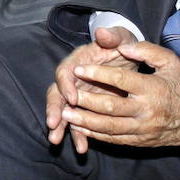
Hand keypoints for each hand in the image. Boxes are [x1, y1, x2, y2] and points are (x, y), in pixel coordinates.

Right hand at [45, 25, 137, 152]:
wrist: (127, 56)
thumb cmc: (121, 45)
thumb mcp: (120, 37)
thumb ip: (113, 36)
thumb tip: (102, 32)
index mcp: (78, 61)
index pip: (65, 72)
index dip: (66, 85)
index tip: (73, 98)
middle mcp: (72, 79)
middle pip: (57, 94)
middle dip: (53, 109)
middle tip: (52, 124)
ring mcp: (77, 94)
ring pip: (63, 111)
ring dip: (60, 126)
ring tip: (57, 140)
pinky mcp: (85, 107)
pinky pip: (79, 122)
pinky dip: (79, 134)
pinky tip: (82, 148)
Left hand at [57, 39, 179, 147]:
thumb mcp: (171, 62)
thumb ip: (147, 51)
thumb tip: (123, 47)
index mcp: (153, 89)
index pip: (120, 80)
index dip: (97, 73)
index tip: (79, 68)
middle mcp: (147, 110)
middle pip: (111, 107)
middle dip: (86, 102)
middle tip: (68, 97)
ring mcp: (144, 128)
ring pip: (110, 127)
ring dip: (86, 122)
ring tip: (67, 116)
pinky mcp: (141, 141)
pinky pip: (116, 140)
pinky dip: (97, 135)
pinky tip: (82, 129)